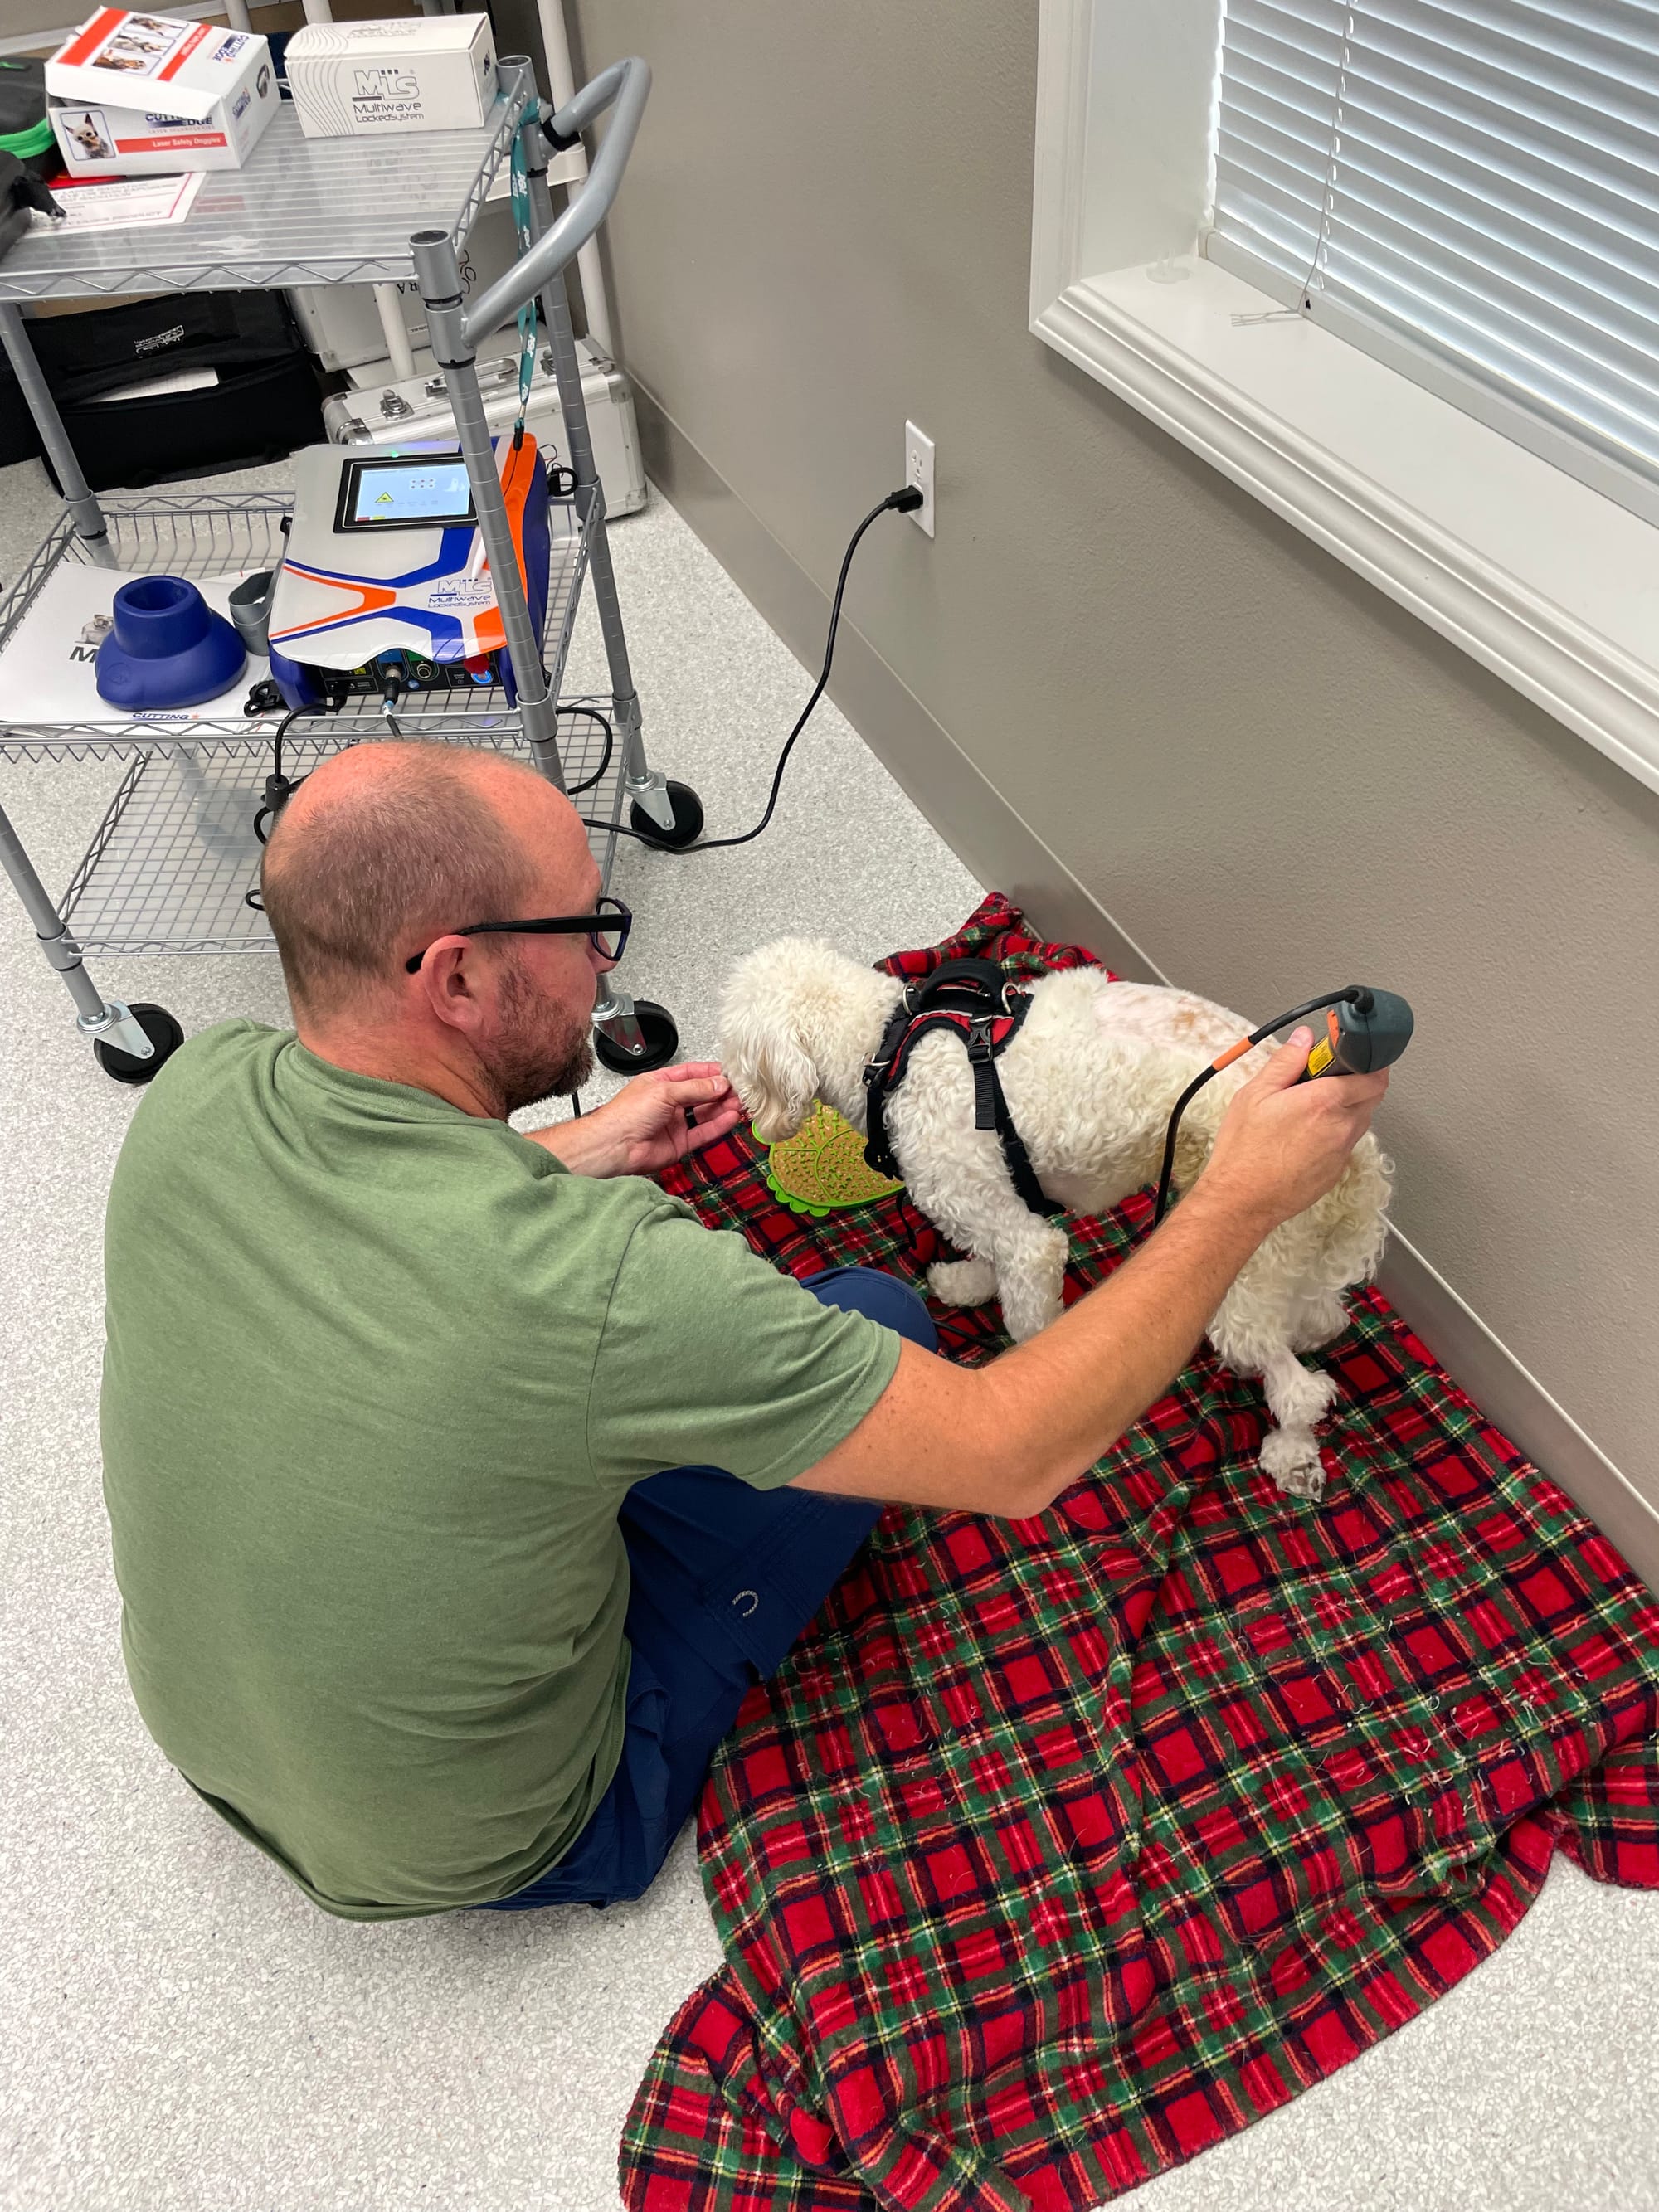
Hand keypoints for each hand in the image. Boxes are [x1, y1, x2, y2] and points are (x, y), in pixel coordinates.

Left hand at [525, 1062, 745, 1177]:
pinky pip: (704, 1132)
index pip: (692, 1074)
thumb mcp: (665, 1091)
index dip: (711, 1073)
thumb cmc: (627, 1115)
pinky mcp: (680, 1144)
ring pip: (705, 1114)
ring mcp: (675, 1123)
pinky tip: (731, 1117)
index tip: (731, 1073)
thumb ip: (695, 1088)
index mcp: (661, 1083)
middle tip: (740, 1089)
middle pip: (701, 1094)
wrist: (615, 1146)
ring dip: (723, 1108)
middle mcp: (669, 1103)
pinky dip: (719, 1125)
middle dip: (721, 1091)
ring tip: (741, 1103)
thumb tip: (719, 1084)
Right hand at [1201, 1028, 1388, 1230]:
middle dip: (1359, 1081)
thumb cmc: (1245, 1150)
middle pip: (1373, 1095)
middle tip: (1328, 1078)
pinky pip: (1346, 1142)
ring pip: (1361, 1119)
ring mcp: (1342, 1151)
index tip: (1351, 1054)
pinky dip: (1336, 1132)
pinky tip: (1306, 1135)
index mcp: (1324, 1101)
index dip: (1368, 1061)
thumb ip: (1286, 1062)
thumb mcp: (1255, 1095)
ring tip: (1311, 1108)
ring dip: (1347, 1107)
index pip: (1373, 1075)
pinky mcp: (1337, 1170)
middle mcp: (1341, 1126)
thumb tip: (1304, 1039)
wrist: (1243, 1200)